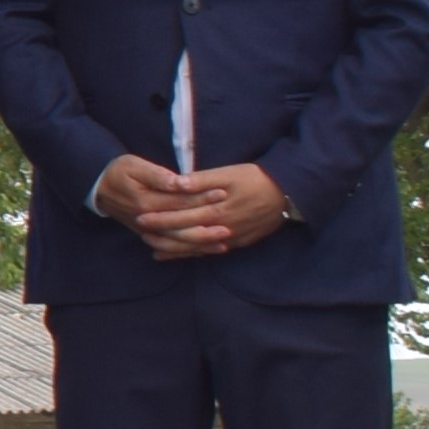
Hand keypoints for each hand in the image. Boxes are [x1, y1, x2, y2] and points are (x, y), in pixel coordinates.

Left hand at [123, 161, 290, 259]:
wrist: (289, 192)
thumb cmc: (256, 178)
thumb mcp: (229, 173)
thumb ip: (201, 180)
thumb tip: (176, 183)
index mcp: (216, 210)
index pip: (181, 216)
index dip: (160, 218)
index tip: (140, 217)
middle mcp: (221, 228)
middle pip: (185, 234)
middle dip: (162, 234)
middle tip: (140, 233)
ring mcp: (231, 238)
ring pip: (197, 248)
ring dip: (175, 249)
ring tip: (154, 249)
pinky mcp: (239, 243)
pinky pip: (211, 251)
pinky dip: (194, 253)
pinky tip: (181, 255)